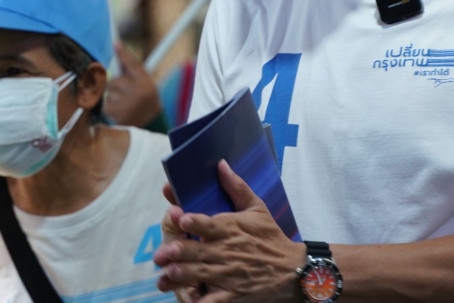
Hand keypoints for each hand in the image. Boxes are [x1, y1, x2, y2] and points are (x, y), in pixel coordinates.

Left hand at [104, 41, 162, 128]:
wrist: (150, 127)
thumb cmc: (145, 101)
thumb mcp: (145, 85)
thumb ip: (132, 71)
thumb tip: (117, 50)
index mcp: (146, 83)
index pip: (133, 64)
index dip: (124, 53)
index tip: (115, 41)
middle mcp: (137, 92)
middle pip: (114, 80)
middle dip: (116, 85)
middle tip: (125, 94)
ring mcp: (126, 104)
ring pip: (108, 92)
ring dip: (112, 97)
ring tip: (124, 105)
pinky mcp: (115, 113)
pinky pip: (104, 103)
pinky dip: (109, 107)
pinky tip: (119, 112)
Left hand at [154, 160, 305, 302]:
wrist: (293, 270)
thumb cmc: (271, 237)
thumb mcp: (257, 208)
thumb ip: (236, 187)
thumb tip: (220, 164)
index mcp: (230, 228)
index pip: (208, 224)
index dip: (192, 222)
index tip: (179, 218)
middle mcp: (226, 251)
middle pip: (197, 252)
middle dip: (177, 253)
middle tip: (160, 254)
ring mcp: (229, 276)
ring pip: (199, 276)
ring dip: (181, 276)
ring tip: (166, 277)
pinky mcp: (232, 296)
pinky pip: (212, 302)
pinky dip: (201, 302)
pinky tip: (189, 300)